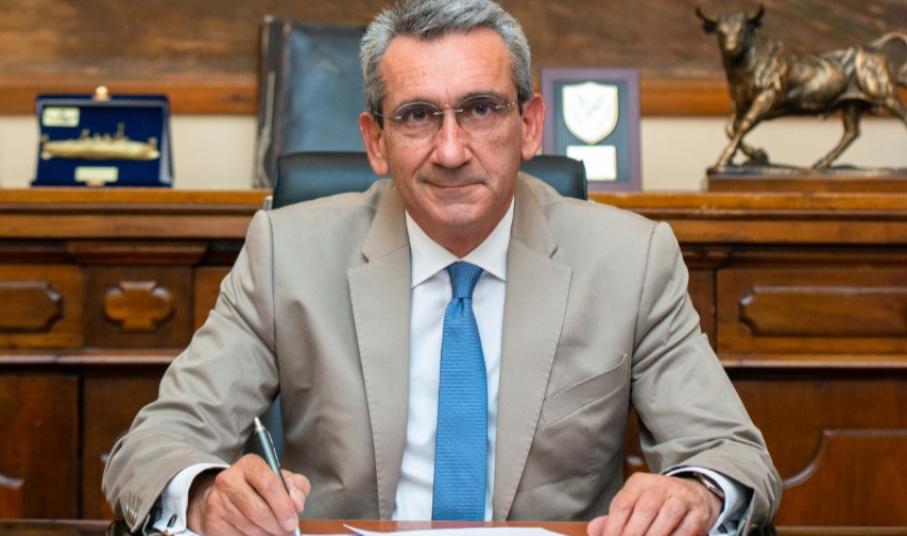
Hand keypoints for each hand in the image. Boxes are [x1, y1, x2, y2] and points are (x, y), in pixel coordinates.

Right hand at [187, 453, 310, 534]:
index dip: (283, 506)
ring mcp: (217, 501)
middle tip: (287, 532)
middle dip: (277, 526)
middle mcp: (229, 480)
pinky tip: (259, 534)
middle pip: (258, 510)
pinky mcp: (212, 521)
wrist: (226, 496)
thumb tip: (297, 504)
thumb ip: (297, 488)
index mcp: (249, 464)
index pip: (268, 484)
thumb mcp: (283, 480)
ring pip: (249, 527)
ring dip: (267, 535)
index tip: (292, 521)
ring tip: (274, 533)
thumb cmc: (260, 487)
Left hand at [586, 473, 720, 535]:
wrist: (693, 493)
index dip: (613, 527)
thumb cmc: (656, 502)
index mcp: (639, 483)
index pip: (622, 504)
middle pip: (645, 509)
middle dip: (632, 534)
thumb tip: (593, 530)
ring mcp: (682, 497)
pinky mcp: (699, 512)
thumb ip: (613, 519)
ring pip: (668, 515)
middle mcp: (660, 486)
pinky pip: (688, 528)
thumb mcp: (633, 503)